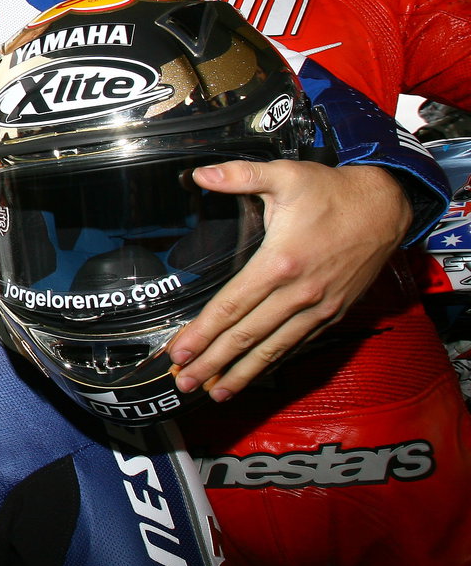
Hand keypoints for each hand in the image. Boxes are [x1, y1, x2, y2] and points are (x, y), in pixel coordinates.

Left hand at [169, 161, 409, 400]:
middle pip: (246, 337)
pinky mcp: (331, 313)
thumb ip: (239, 175)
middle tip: (183, 383)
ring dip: (240, 373)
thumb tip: (198, 173)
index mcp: (280, 263)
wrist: (386, 208)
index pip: (231, 307)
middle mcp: (298, 293)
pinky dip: (272, 363)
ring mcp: (317, 308)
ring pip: (272, 349)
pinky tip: (253, 375)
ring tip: (213, 392)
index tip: (178, 352)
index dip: (202, 333)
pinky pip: (296, 345)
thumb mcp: (286, 175)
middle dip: (212, 363)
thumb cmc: (333, 191)